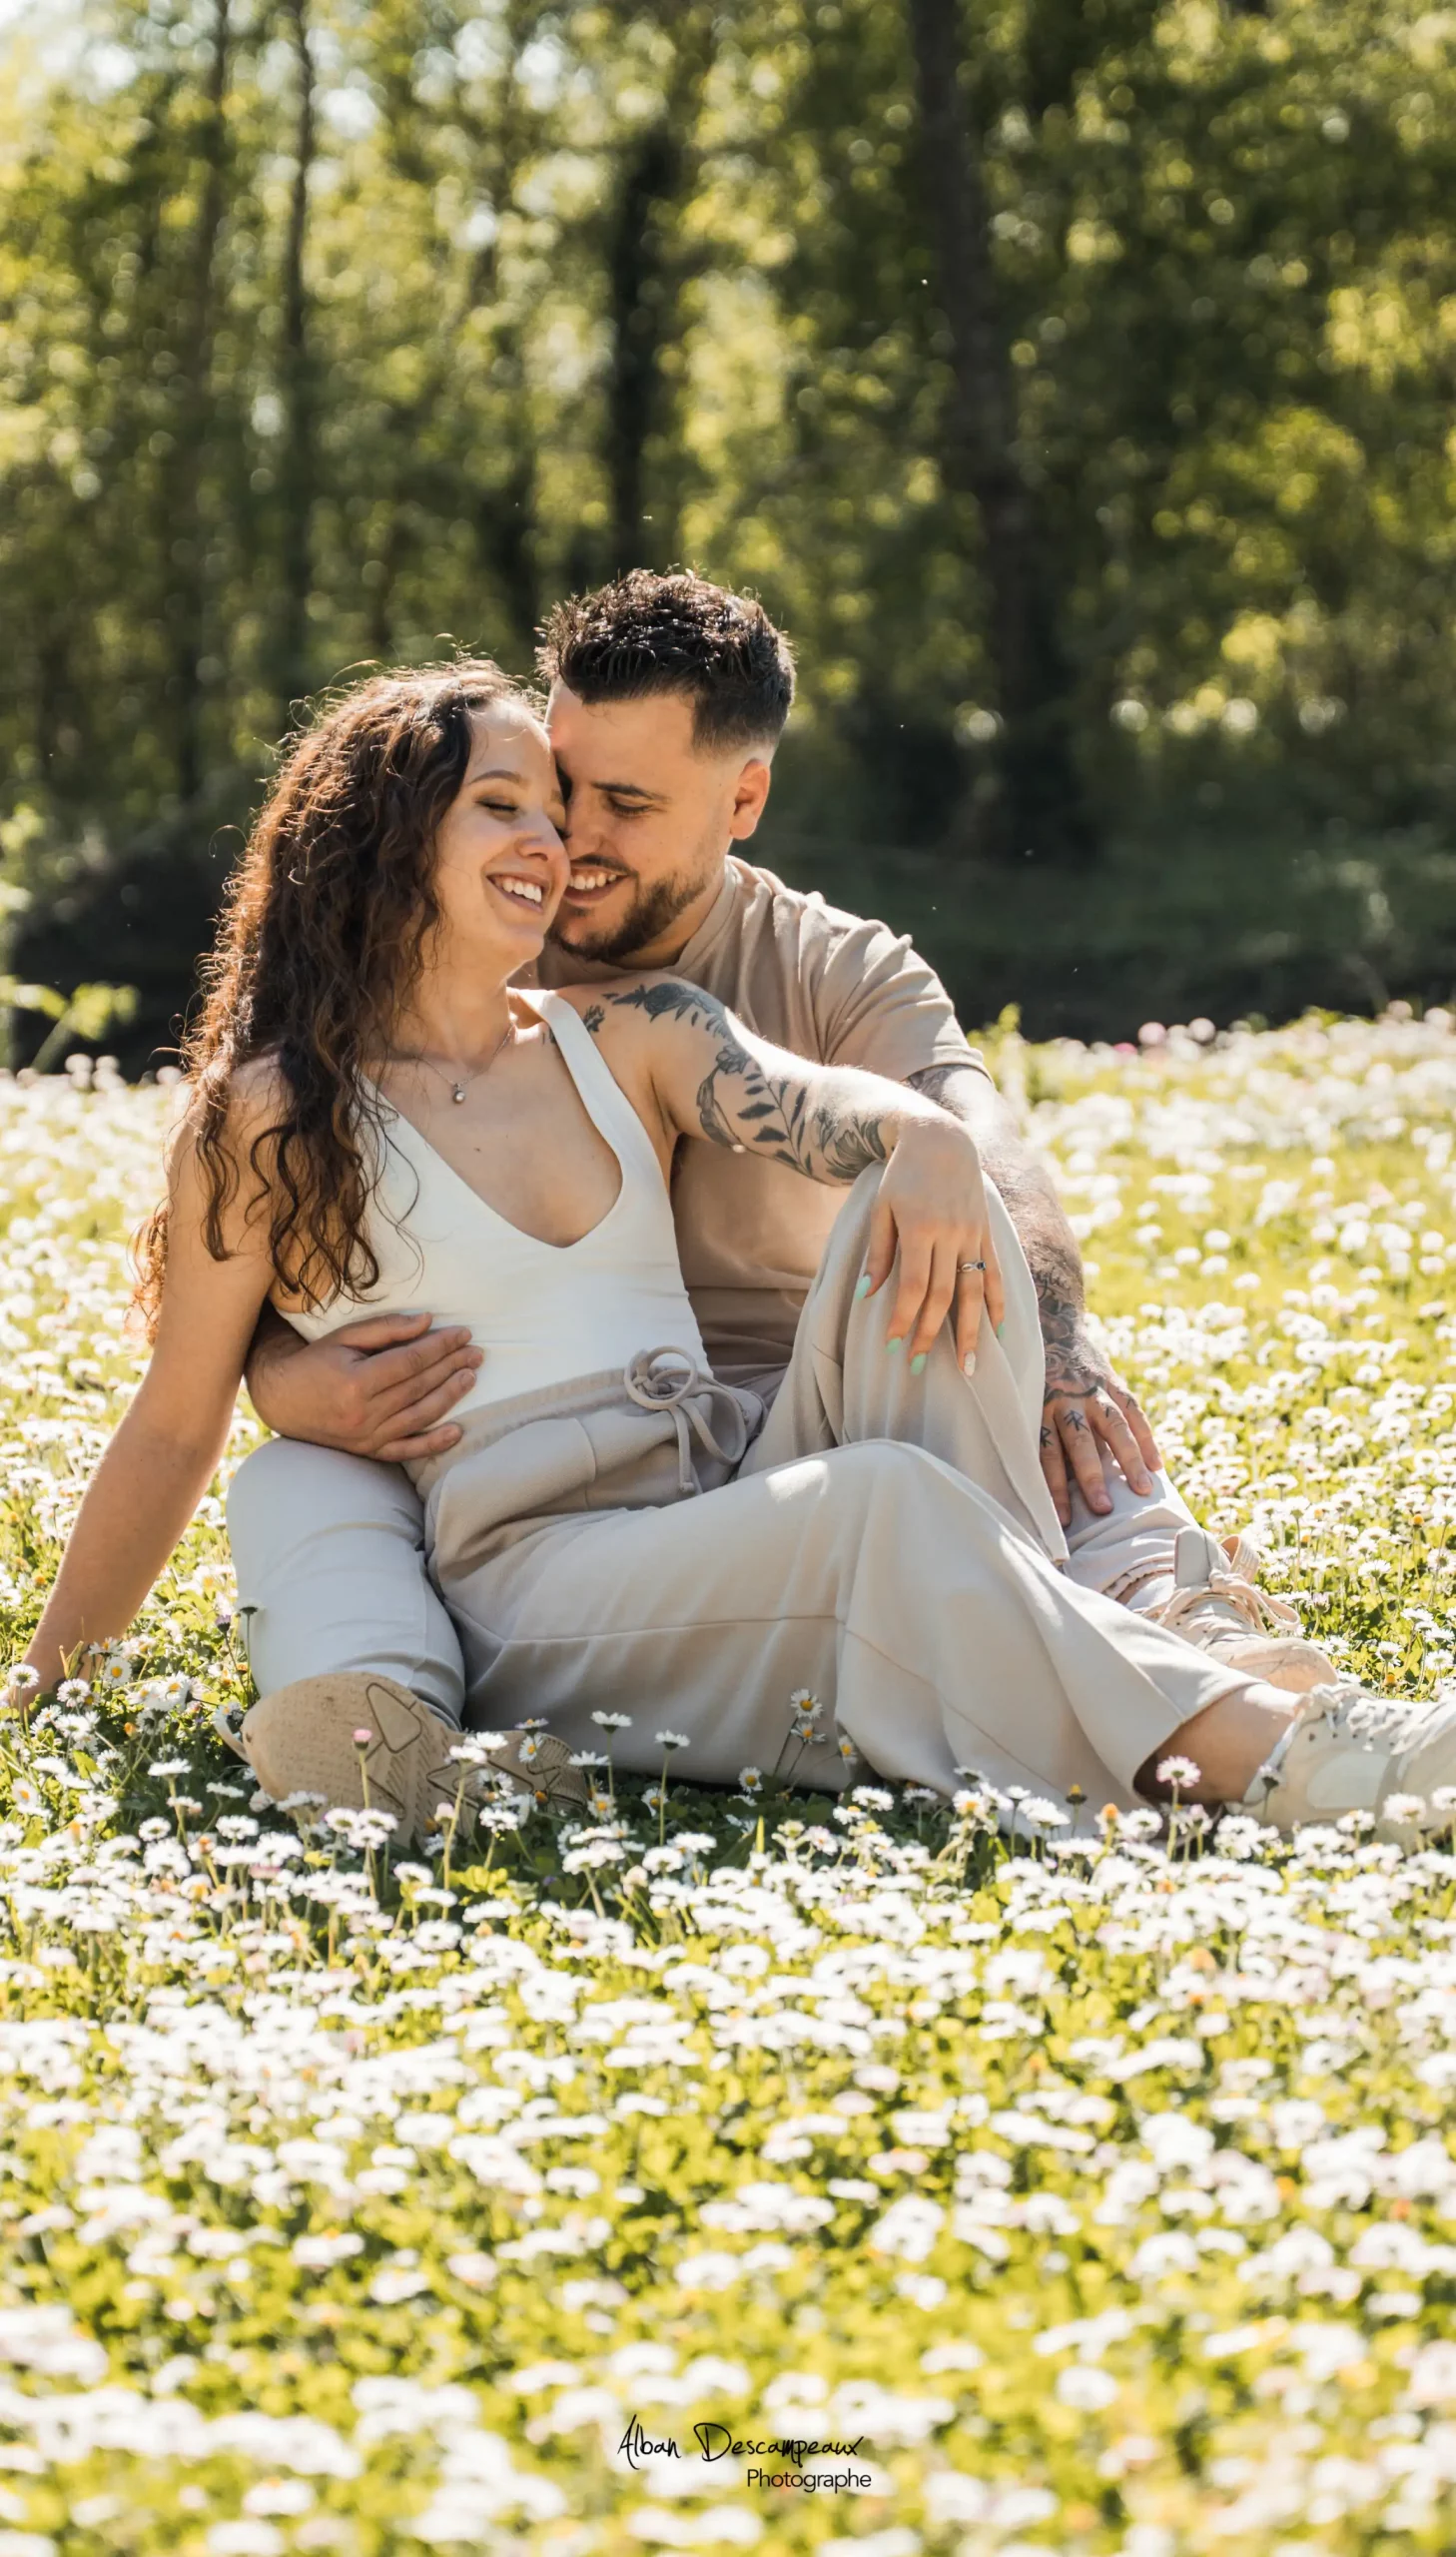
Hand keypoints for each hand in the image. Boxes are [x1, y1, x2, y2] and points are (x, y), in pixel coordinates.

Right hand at [245, 1310, 482, 1461]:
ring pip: (419, 1415)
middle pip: (420, 1386)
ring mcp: (366, 1436)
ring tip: (471, 1377)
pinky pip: (406, 1451)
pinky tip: (457, 1431)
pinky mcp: (367, 1450)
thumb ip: (386, 1330)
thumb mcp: (345, 1337)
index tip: (463, 1334)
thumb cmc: (314, 1361)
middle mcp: (363, 1412)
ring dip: (450, 1396)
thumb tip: (427, 1321)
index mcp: (356, 1381)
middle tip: (476, 1353)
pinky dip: (433, 1443)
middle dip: (452, 1366)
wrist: (281, 1399)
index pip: (411, 1361)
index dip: (441, 1346)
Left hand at [860, 1116, 1005, 1368]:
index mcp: (920, 1228)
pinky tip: (999, 1330)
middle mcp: (951, 1233)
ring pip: (974, 1291)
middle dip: (930, 1334)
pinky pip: (996, 1273)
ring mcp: (973, 1234)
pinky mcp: (986, 1232)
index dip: (903, 1318)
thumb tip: (868, 1296)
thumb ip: (878, 1253)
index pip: (913, 1286)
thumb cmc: (902, 1176)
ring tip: (967, 1365)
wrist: (940, 1140)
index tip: (893, 1345)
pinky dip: (998, 1303)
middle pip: (944, 1295)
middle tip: (918, 1366)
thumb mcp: (882, 1209)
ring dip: (970, 1331)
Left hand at [1039, 1314, 1161, 1524]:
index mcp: (1037, 1409)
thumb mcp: (1027, 1404)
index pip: (1046, 1454)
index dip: (1055, 1488)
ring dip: (1128, 1459)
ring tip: (1142, 1490)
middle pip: (1078, 1441)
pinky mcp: (1112, 1381)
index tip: (1064, 1520)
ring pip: (1112, 1426)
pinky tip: (1156, 1466)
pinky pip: (1133, 1410)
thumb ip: (1043, 1438)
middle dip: (1090, 1476)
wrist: (1052, 1325)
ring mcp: (1091, 1389)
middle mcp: (1065, 1399)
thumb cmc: (1034, 1382)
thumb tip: (1052, 1489)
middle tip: (1103, 1508)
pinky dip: (1146, 1437)